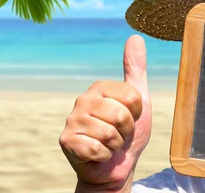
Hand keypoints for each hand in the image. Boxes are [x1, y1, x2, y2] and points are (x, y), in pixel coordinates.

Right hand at [59, 35, 151, 192]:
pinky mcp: (66, 141)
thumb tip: (135, 36)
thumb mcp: (138, 100)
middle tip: (118, 134)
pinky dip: (103, 156)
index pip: (132, 97)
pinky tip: (97, 154)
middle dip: (126, 131)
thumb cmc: (126, 133)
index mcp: (100, 87)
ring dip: (115, 145)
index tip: (129, 118)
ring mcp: (72, 120)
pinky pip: (97, 149)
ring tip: (109, 144)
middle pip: (121, 115)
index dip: (136, 113)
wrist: (114, 167)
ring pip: (110, 134)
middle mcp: (83, 100)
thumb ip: (135, 69)